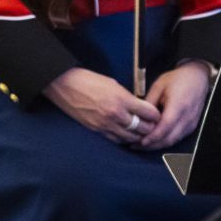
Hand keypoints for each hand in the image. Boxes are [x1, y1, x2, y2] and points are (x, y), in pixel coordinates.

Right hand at [44, 67, 161, 144]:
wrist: (64, 84)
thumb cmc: (87, 80)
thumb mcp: (112, 83)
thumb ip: (126, 97)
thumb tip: (137, 106)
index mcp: (121, 99)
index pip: (149, 112)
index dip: (155, 114)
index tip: (156, 114)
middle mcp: (116, 114)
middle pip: (143, 128)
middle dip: (150, 127)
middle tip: (152, 125)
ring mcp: (106, 124)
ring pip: (132, 137)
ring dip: (138, 135)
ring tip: (141, 132)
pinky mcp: (97, 130)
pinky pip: (117, 140)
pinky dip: (124, 139)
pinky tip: (126, 135)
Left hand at [136, 62, 212, 150]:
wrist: (197, 78)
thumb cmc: (177, 79)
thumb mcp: (159, 86)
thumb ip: (149, 102)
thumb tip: (138, 117)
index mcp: (179, 106)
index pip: (165, 127)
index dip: (152, 137)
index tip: (139, 141)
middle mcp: (187, 118)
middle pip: (169, 138)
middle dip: (152, 145)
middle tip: (135, 146)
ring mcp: (191, 124)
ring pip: (173, 141)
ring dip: (157, 145)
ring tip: (141, 145)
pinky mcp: (191, 126)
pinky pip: (177, 138)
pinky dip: (165, 141)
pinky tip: (154, 140)